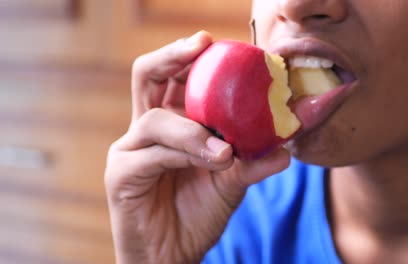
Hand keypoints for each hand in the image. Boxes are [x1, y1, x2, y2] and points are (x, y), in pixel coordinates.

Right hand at [104, 31, 290, 263]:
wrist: (173, 254)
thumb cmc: (197, 213)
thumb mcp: (231, 181)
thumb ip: (252, 161)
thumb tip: (285, 149)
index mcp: (169, 124)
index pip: (171, 78)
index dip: (186, 56)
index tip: (212, 43)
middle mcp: (146, 130)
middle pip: (145, 76)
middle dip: (172, 56)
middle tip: (201, 46)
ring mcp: (130, 150)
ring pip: (155, 119)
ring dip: (194, 131)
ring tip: (226, 150)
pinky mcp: (122, 174)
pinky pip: (153, 154)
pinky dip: (185, 155)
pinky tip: (211, 163)